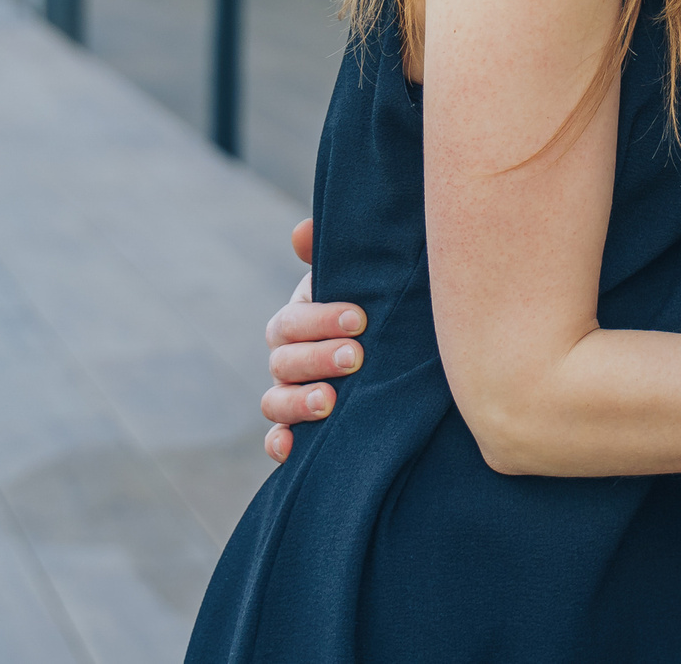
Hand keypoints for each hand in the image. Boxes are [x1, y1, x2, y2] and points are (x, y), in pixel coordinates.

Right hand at [260, 218, 367, 463]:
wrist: (405, 353)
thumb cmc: (380, 308)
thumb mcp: (365, 280)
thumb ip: (338, 254)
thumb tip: (301, 234)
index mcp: (300, 320)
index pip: (292, 320)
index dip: (319, 319)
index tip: (359, 319)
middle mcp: (289, 358)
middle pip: (283, 360)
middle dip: (317, 358)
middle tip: (355, 356)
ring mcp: (293, 394)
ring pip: (275, 399)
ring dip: (297, 401)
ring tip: (329, 401)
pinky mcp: (301, 429)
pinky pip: (277, 440)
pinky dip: (278, 444)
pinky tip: (291, 447)